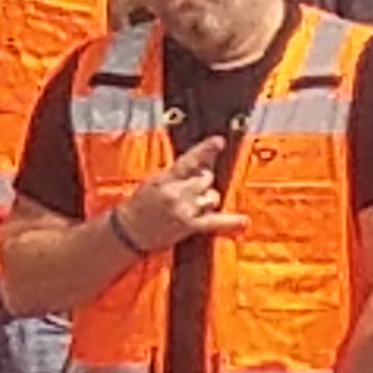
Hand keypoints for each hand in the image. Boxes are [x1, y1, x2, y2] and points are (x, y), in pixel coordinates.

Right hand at [115, 137, 247, 255]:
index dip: (205, 150)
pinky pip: (215, 221)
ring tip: (193, 205)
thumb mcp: (154, 182)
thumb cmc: (139, 206)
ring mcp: (184, 209)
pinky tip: (243, 221)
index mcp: (165, 179)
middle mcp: (176, 193)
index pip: (189, 161)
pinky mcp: (190, 226)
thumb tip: (203, 164)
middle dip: (203, 181)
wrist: (129, 231)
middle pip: (205, 179)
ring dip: (208, 198)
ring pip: (212, 196)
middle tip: (192, 189)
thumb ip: (177, 174)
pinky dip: (230, 221)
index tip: (219, 141)